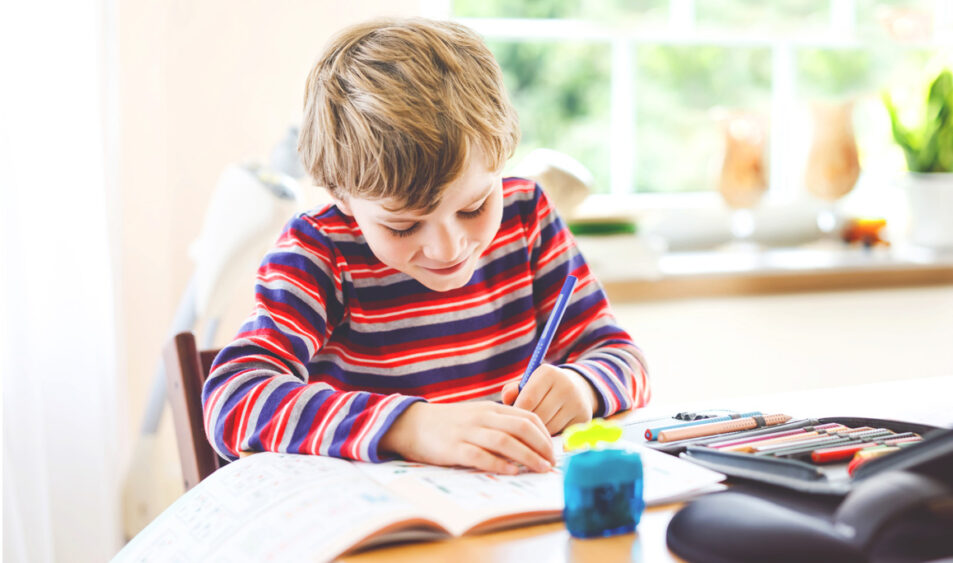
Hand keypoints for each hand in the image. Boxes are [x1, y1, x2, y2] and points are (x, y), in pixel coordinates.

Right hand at [378, 401, 556, 474]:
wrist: (413, 423)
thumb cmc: (449, 423)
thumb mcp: (477, 415)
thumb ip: (499, 423)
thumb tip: (527, 439)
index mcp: (490, 408)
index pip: (527, 417)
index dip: (544, 434)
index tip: (552, 450)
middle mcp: (482, 417)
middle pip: (520, 428)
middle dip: (541, 446)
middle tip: (551, 462)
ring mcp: (468, 432)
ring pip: (505, 441)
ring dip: (527, 456)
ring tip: (539, 468)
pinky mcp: (454, 448)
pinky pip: (481, 456)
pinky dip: (499, 464)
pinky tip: (512, 471)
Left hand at [501, 365, 597, 434]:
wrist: (577, 388)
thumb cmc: (543, 388)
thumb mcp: (528, 383)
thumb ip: (513, 390)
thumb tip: (506, 398)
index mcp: (548, 373)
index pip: (527, 399)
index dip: (516, 412)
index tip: (512, 418)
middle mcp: (566, 386)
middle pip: (538, 415)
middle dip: (527, 423)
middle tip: (521, 425)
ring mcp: (577, 402)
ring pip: (549, 427)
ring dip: (538, 431)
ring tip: (534, 427)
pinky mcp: (584, 418)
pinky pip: (560, 433)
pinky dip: (551, 435)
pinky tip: (547, 429)